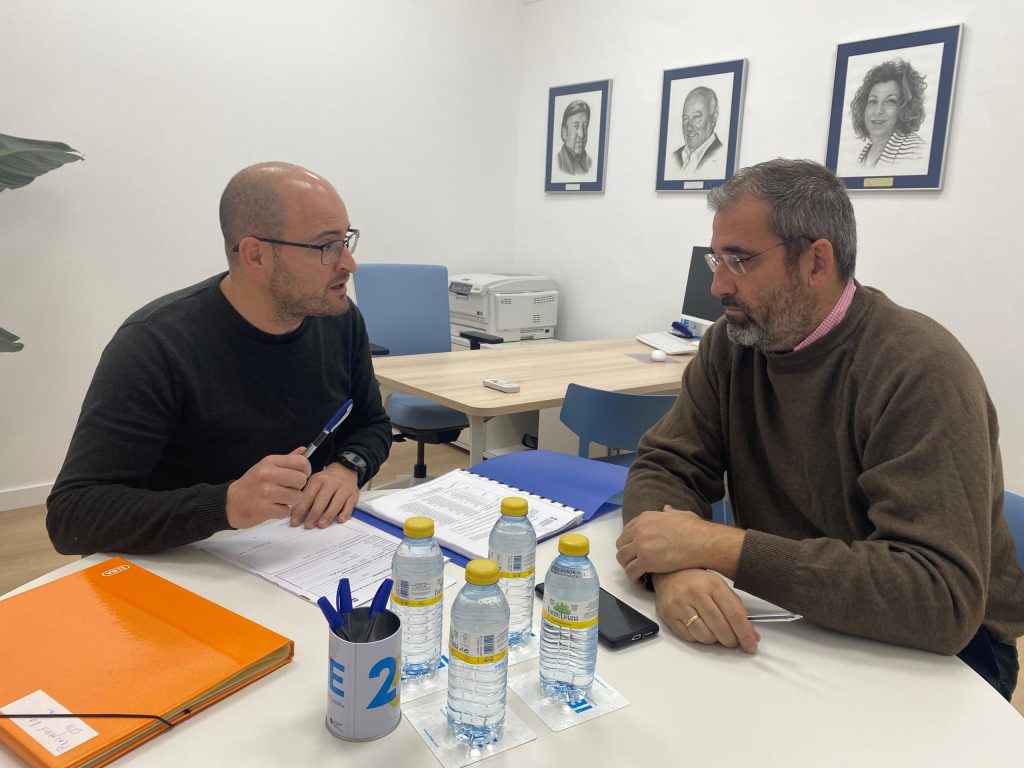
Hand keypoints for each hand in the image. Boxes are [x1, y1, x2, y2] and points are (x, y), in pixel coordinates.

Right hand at [227, 447, 310, 528]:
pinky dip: (281, 512)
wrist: (230, 503)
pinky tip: (272, 507)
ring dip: (290, 501)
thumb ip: (287, 459)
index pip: (301, 462)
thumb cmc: (251, 484)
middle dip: (298, 487)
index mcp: (270, 462)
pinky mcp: (264, 509)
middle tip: (287, 489)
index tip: (300, 476)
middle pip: (301, 479)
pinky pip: (286, 511)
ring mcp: (266, 492)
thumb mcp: (266, 466)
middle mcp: (268, 475)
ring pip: (297, 496)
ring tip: (279, 499)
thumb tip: (303, 450)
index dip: (305, 470)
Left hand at [289, 461, 359, 528]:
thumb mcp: (314, 484)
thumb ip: (306, 498)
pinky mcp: (353, 494)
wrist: (344, 470)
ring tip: (321, 525)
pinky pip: (350, 504)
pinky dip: (345, 513)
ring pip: (336, 503)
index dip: (300, 510)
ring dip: (328, 515)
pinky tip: (340, 520)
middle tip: (308, 525)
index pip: (308, 496)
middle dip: (314, 514)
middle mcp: (331, 483)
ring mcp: (344, 488)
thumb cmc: (325, 481)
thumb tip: (295, 515)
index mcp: (318, 480)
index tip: (295, 522)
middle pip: (322, 499)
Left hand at [616, 505, 744, 580]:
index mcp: (645, 518)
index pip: (627, 530)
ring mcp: (640, 545)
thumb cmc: (695, 529)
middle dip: (627, 553)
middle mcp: (639, 530)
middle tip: (635, 562)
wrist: (702, 542)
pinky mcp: (645, 561)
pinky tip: (640, 580)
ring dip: (628, 565)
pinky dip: (633, 577)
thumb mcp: (680, 515)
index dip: (630, 541)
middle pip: (621, 544)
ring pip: (622, 558)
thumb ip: (670, 513)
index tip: (636, 549)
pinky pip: (630, 572)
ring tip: (637, 571)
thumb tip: (667, 508)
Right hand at [652, 569, 759, 653]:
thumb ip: (736, 609)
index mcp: (712, 584)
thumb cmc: (696, 581)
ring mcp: (679, 604)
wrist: (667, 573)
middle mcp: (695, 593)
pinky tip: (699, 627)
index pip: (734, 614)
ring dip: (714, 639)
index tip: (751, 645)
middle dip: (731, 640)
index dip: (745, 633)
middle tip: (733, 640)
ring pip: (705, 636)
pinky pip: (690, 638)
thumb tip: (751, 634)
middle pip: (720, 628)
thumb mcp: (719, 587)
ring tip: (713, 630)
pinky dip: (698, 638)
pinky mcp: (668, 615)